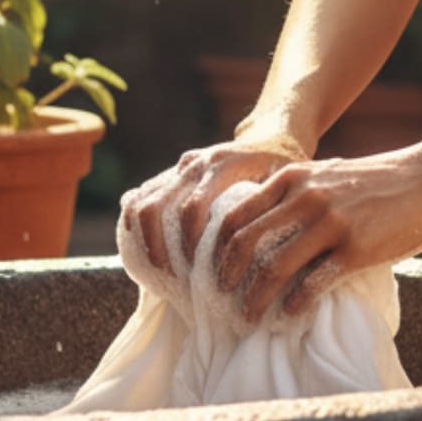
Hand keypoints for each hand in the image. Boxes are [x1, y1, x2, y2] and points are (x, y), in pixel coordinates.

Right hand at [119, 131, 311, 277]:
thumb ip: (272, 214)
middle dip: (161, 249)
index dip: (190, 246)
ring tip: (162, 273)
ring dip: (146, 241)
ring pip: (142, 202)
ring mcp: (180, 167)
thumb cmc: (285, 171)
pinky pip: (139, 198)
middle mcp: (196, 162)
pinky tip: (148, 254)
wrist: (272, 138)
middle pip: (157, 207)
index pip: (192, 208)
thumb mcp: (286, 189)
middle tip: (175, 282)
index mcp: (224, 164)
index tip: (199, 276)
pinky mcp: (170, 174)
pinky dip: (135, 227)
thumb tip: (264, 262)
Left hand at [210, 144, 421, 325]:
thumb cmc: (378, 181)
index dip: (215, 249)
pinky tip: (289, 317)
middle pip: (245, 244)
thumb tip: (261, 225)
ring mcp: (330, 223)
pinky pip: (313, 283)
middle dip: (226, 279)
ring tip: (249, 319)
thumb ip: (294, 193)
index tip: (212, 273)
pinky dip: (294, 305)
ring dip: (255, 300)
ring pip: (273, 267)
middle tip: (220, 303)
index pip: (233, 215)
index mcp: (292, 178)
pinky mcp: (355, 248)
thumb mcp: (326, 174)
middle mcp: (305, 198)